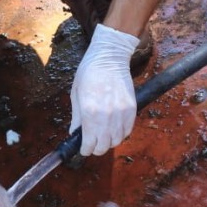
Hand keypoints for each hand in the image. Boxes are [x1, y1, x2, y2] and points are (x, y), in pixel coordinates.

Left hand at [70, 23, 138, 155]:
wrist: (109, 57)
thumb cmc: (89, 72)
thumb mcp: (76, 94)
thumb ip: (76, 117)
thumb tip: (74, 133)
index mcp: (90, 113)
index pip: (89, 143)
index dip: (85, 149)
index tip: (83, 149)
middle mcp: (106, 117)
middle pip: (104, 146)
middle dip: (96, 148)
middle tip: (92, 145)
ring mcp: (121, 113)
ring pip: (117, 141)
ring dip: (109, 142)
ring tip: (103, 137)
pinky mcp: (132, 109)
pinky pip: (127, 131)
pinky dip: (120, 134)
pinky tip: (114, 130)